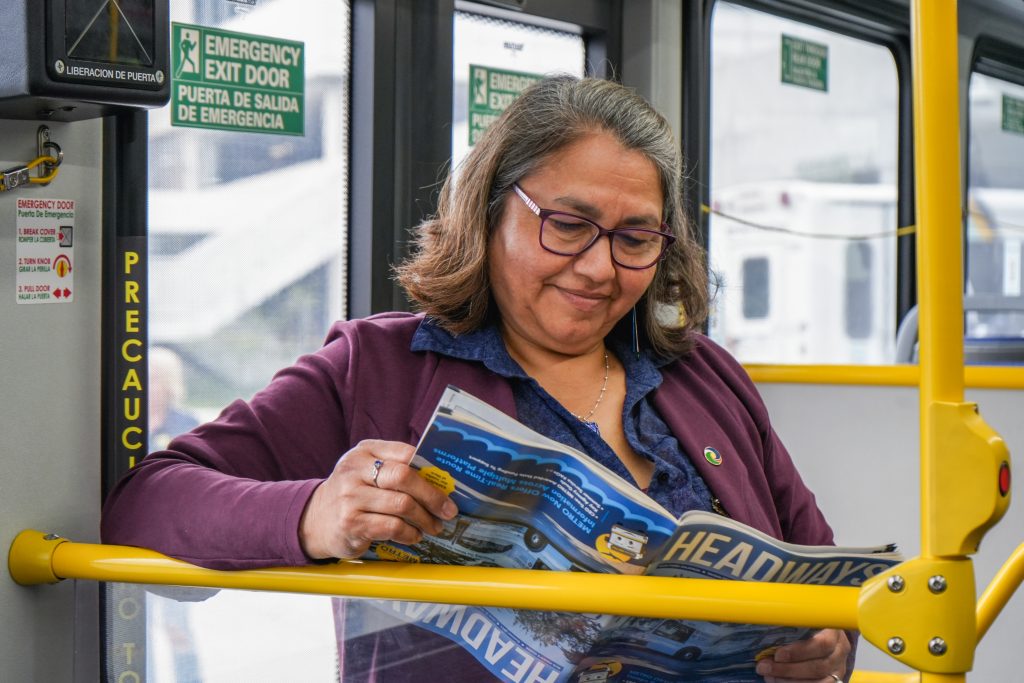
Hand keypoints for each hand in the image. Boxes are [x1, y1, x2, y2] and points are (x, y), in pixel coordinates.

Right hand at [298, 439, 457, 559]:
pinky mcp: (351, 523)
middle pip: (404, 477)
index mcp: (364, 451)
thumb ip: (397, 468)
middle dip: (432, 495)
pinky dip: (409, 533)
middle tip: (448, 510)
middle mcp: (354, 470)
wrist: (314, 520)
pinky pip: (392, 527)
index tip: (449, 483)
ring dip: (425, 519)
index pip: (404, 452)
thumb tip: (440, 479)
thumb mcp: (368, 472)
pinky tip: (414, 535)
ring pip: (402, 504)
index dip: (430, 468)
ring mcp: (350, 497)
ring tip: (435, 526)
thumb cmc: (354, 494)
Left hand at [755, 628, 849, 681]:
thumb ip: (790, 623)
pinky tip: (779, 682)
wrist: (827, 638)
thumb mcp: (804, 619)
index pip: (821, 644)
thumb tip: (764, 629)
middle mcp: (840, 652)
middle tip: (764, 667)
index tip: (777, 655)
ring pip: (819, 682)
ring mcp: (838, 669)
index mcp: (833, 632)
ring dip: (790, 682)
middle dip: (787, 670)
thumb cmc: (810, 624)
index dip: (798, 652)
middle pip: (818, 667)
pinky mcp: (834, 680)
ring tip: (769, 677)